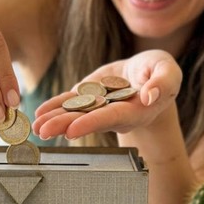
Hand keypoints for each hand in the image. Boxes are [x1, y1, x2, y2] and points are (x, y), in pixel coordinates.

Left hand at [32, 50, 182, 139]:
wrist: (148, 72)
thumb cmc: (161, 72)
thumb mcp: (168, 72)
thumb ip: (162, 83)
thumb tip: (149, 95)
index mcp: (133, 111)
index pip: (110, 118)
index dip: (91, 123)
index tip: (72, 130)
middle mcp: (112, 113)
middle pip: (86, 120)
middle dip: (64, 125)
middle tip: (43, 131)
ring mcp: (98, 105)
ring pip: (74, 113)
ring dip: (54, 120)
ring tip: (35, 127)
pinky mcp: (89, 96)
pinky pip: (70, 102)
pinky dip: (54, 106)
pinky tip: (39, 113)